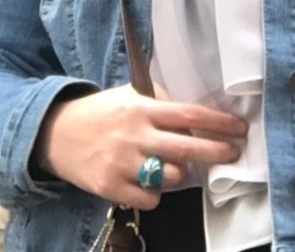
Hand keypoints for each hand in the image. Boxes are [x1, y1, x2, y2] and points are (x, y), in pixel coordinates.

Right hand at [36, 85, 247, 209]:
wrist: (55, 134)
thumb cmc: (100, 113)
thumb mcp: (128, 95)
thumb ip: (159, 102)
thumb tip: (195, 115)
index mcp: (141, 108)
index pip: (189, 114)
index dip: (218, 123)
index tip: (239, 128)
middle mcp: (134, 135)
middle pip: (187, 148)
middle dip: (216, 152)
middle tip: (232, 153)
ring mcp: (122, 163)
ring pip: (171, 177)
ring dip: (178, 174)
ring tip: (168, 166)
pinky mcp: (111, 187)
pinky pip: (151, 198)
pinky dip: (154, 194)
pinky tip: (147, 182)